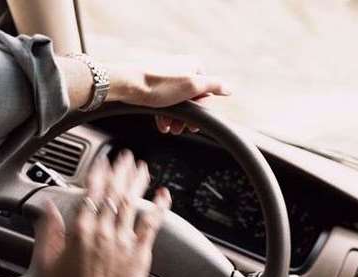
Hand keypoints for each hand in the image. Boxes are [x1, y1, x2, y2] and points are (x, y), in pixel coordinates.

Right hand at [33, 151, 170, 276]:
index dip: (99, 173)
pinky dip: (159, 207)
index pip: (91, 193)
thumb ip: (49, 231)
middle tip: (126, 157)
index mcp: (82, 231)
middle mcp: (104, 231)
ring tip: (142, 167)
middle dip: (121, 171)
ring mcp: (124, 240)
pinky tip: (163, 193)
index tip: (104, 160)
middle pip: (114, 193)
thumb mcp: (49, 261)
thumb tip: (49, 208)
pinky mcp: (140, 252)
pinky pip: (152, 225)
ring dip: (138, 182)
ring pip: (132, 203)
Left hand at [106, 56, 230, 134]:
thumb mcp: (192, 86)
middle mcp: (181, 68)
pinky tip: (162, 124)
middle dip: (186, 117)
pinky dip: (165, 113)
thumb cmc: (158, 85)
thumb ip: (214, 86)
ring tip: (170, 129)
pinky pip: (165, 101)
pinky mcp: (154, 83)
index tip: (193, 124)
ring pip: (177, 102)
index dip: (201, 110)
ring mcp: (167, 75)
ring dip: (175, 118)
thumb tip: (230, 89)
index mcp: (193, 65)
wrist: (127, 85)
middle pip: (192, 98)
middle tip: (181, 129)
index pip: (206, 92)